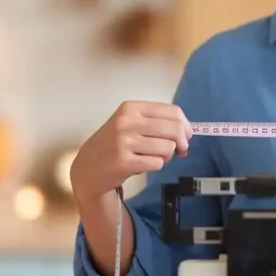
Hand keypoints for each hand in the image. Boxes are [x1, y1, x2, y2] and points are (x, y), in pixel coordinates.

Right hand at [69, 100, 191, 205]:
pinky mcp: (124, 161)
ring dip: (166, 156)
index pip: (172, 111)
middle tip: (179, 151)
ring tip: (152, 157)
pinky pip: (157, 163)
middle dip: (182, 142)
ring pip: (168, 147)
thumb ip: (158, 125)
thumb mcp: (130, 124)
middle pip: (174, 129)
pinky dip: (156, 165)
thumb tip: (187, 134)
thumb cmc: (114, 144)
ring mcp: (124, 141)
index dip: (185, 125)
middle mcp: (127, 122)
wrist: (88, 167)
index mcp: (131, 108)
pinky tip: (143, 164)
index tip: (187, 135)